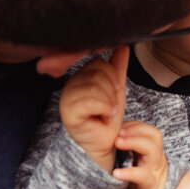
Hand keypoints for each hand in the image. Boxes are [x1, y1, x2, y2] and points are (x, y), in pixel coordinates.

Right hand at [59, 46, 128, 171]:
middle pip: (98, 72)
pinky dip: (104, 109)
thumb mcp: (116, 89)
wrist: (104, 143)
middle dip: (112, 91)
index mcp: (80, 76)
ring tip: (107, 113)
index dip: (112, 79)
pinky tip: (104, 117)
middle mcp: (70, 83)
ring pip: (96, 86)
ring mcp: (67, 96)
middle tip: (109, 107)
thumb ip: (117, 67)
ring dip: (110, 102)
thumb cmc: (107, 118)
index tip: (113, 95)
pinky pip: (91, 100)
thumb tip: (122, 45)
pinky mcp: (68, 111)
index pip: (99, 63)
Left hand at [113, 120, 168, 188]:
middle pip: (154, 135)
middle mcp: (156, 157)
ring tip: (117, 143)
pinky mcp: (151, 185)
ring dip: (134, 142)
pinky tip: (116, 173)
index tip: (117, 126)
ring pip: (152, 150)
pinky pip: (143, 176)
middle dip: (135, 130)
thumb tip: (107, 135)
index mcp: (153, 149)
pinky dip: (129, 173)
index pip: (148, 129)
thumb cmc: (143, 180)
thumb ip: (127, 149)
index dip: (134, 125)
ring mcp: (155, 170)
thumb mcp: (136, 161)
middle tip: (117, 132)